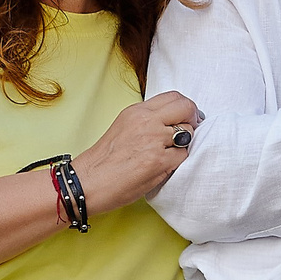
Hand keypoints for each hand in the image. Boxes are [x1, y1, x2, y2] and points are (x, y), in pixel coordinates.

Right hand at [72, 92, 200, 215]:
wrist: (87, 182)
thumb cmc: (104, 161)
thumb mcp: (124, 127)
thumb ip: (147, 121)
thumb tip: (172, 121)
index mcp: (137, 111)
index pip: (173, 97)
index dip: (185, 108)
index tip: (186, 118)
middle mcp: (146, 121)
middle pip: (186, 107)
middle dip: (193, 119)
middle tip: (190, 132)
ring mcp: (154, 140)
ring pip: (188, 133)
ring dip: (185, 144)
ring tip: (170, 154)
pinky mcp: (159, 160)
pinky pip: (183, 156)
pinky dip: (178, 162)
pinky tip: (163, 167)